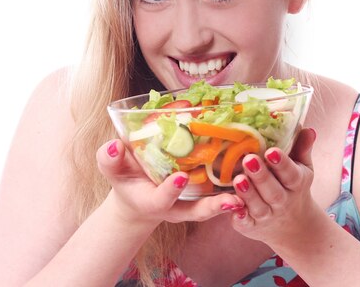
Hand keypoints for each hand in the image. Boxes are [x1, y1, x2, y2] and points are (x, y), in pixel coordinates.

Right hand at [96, 139, 242, 226]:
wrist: (137, 193)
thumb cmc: (126, 178)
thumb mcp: (112, 168)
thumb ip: (110, 158)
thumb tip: (114, 145)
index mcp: (152, 201)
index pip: (161, 199)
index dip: (170, 190)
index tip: (181, 178)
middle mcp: (174, 207)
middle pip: (194, 213)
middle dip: (211, 208)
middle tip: (230, 200)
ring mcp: (189, 205)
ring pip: (210, 208)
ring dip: (228, 203)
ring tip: (246, 197)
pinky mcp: (200, 197)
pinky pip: (217, 196)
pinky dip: (232, 191)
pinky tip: (249, 178)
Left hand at [229, 128, 320, 244]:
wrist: (293, 226)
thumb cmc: (292, 187)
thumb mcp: (302, 168)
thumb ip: (302, 148)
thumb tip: (308, 129)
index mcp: (296, 184)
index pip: (290, 174)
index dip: (281, 163)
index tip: (271, 151)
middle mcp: (282, 202)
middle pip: (273, 191)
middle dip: (261, 176)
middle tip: (248, 159)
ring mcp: (267, 216)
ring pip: (258, 206)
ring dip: (248, 194)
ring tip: (238, 179)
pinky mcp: (251, 226)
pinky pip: (245, 223)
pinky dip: (239, 217)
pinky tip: (231, 205)